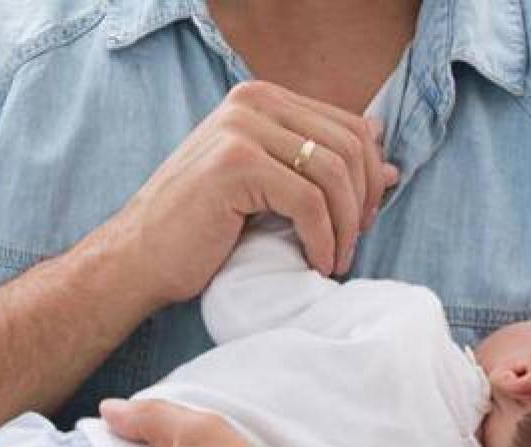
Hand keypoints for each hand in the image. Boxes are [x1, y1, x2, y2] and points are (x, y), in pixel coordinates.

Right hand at [105, 80, 399, 306]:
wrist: (140, 258)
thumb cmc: (202, 230)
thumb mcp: (269, 189)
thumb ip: (319, 168)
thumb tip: (391, 166)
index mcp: (261, 98)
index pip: (349, 125)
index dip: (369, 176)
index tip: (362, 220)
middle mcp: (251, 101)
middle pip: (348, 146)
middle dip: (363, 201)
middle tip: (353, 243)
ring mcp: (240, 128)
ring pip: (332, 173)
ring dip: (345, 226)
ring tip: (336, 259)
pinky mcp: (235, 163)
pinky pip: (308, 202)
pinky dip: (323, 239)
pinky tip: (318, 264)